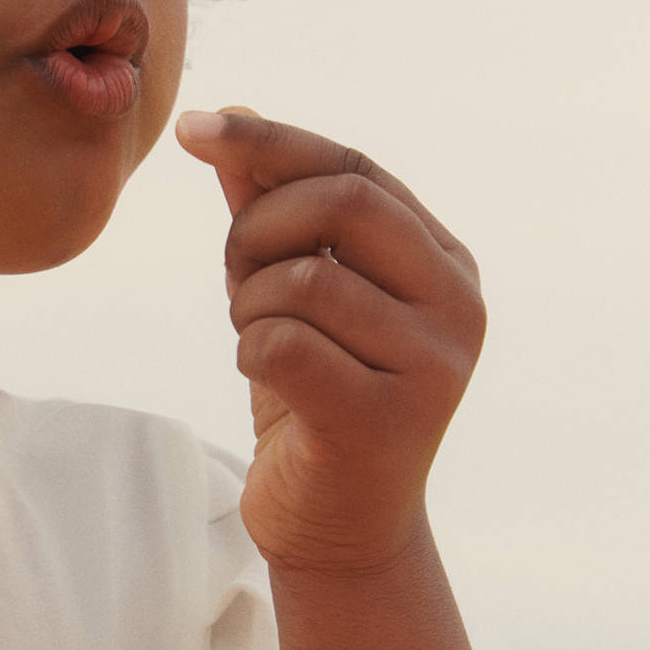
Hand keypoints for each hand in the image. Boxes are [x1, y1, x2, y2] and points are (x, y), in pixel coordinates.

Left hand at [175, 106, 485, 571]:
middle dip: (259, 227)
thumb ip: (271, 212)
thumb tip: (230, 121)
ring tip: (258, 341)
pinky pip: (283, 344)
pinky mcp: (384, 420)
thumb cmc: (316, 402)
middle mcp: (457, 304)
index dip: (269, 141)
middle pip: (343, 202)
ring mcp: (431, 364)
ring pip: (304, 279)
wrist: (339, 529)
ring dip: (249, 305)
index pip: (356, 168)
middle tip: (235, 277)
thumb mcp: (295, 297)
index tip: (192, 128)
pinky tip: (265, 380)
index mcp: (444, 262)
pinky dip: (249, 352)